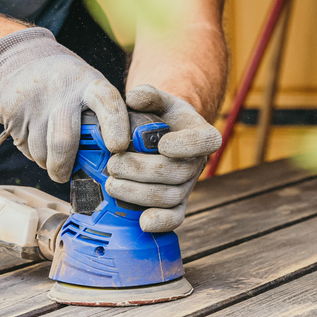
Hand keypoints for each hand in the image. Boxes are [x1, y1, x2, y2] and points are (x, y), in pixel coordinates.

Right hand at [0, 27, 128, 182]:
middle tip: (63, 176)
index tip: (117, 148)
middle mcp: (61, 90)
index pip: (107, 103)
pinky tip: (36, 135)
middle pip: (63, 142)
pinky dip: (32, 152)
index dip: (115, 127)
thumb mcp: (89, 86)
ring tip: (51, 151)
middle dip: (64, 167)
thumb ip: (102, 117)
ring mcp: (34, 100)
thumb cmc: (67, 84)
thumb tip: (115, 160)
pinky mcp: (12, 111)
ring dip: (47, 161)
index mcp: (89, 83)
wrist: (20, 58)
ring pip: (41, 151)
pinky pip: (24, 147)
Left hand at [104, 85, 222, 231]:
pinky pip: (175, 218)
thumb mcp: (156, 99)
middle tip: (114, 164)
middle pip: (178, 173)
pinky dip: (160, 223)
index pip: (204, 142)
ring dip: (138, 193)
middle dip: (143, 170)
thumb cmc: (159, 116)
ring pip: (170, 196)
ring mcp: (188, 186)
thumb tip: (133, 99)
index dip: (186, 146)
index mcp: (202, 134)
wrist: (160, 136)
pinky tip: (142, 222)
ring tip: (111, 183)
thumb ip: (147, 94)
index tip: (162, 144)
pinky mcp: (176, 204)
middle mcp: (198, 163)